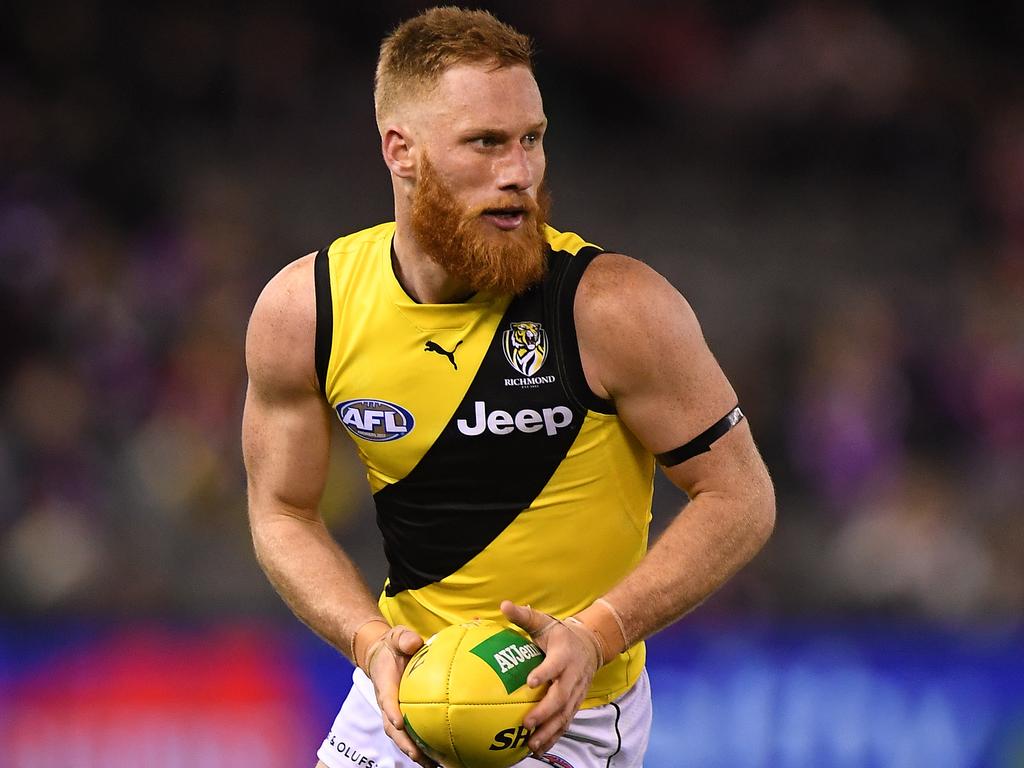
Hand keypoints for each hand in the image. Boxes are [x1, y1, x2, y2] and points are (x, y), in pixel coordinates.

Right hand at [363, 624, 437, 767]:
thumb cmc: (392, 646)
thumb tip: (414, 643)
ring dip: (416, 753)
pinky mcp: (405, 717)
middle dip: (405, 744)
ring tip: (434, 766)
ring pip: (402, 737)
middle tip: (419, 757)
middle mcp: (388, 703)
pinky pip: (413, 734)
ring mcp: (395, 713)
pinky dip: (425, 748)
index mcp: (385, 684)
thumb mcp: (396, 636)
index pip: (386, 700)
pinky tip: (442, 759)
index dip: (391, 711)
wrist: (382, 655)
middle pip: (393, 729)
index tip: (399, 722)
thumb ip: (403, 639)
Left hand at [500, 600, 602, 756]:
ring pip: (564, 715)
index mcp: (563, 655)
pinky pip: (565, 722)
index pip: (554, 665)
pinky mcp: (575, 703)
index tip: (530, 682)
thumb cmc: (559, 635)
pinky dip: (553, 736)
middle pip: (560, 697)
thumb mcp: (544, 622)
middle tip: (526, 722)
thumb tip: (503, 605)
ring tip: (532, 744)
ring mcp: (575, 692)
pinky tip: (538, 748)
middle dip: (544, 712)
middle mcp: (572, 676)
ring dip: (549, 730)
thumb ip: (524, 616)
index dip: (544, 673)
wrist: (590, 646)